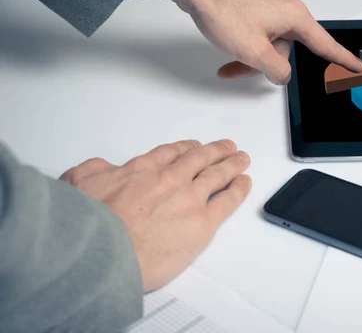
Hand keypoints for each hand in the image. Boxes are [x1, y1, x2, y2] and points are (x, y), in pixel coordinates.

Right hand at [59, 139, 250, 291]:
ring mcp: (190, 198)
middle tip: (227, 147)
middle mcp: (170, 179)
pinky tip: (245, 182)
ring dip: (231, 164)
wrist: (105, 252)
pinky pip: (228, 200)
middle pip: (199, 159)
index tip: (194, 146)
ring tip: (241, 159)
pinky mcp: (203, 222)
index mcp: (142, 169)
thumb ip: (94, 170)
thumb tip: (103, 167)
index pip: (170, 154)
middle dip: (215, 151)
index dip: (185, 148)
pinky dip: (239, 188)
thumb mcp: (79, 183)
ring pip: (217, 174)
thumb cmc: (89, 223)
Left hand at [156, 0, 361, 84]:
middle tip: (241, 69)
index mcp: (295, 16)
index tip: (356, 67)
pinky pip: (261, 28)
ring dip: (253, 54)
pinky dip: (249, 41)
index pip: (324, 44)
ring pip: (272, 39)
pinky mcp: (258, 0)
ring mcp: (273, 1)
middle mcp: (288, 5)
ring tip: (229, 58)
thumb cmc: (223, 9)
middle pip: (288, 47)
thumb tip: (282, 75)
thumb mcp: (253, 51)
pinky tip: (231, 43)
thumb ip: (276, 69)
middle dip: (266, 62)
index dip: (341, 59)